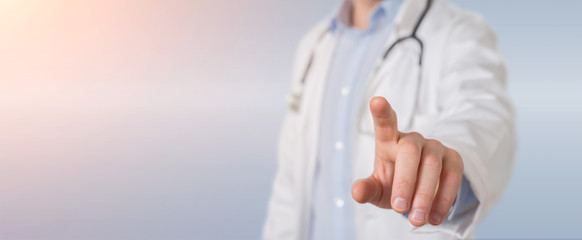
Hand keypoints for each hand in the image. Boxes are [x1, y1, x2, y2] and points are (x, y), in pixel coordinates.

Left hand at [351, 97, 463, 226]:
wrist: (421, 190)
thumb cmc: (393, 183)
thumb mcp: (378, 189)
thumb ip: (367, 189)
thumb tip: (356, 192)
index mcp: (388, 140)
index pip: (385, 123)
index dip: (382, 112)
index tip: (376, 102)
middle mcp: (412, 140)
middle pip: (410, 151)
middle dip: (404, 181)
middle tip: (398, 208)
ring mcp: (434, 147)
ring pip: (432, 166)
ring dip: (424, 196)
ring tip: (416, 221)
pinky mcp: (453, 159)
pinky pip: (452, 176)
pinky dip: (443, 199)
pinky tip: (435, 217)